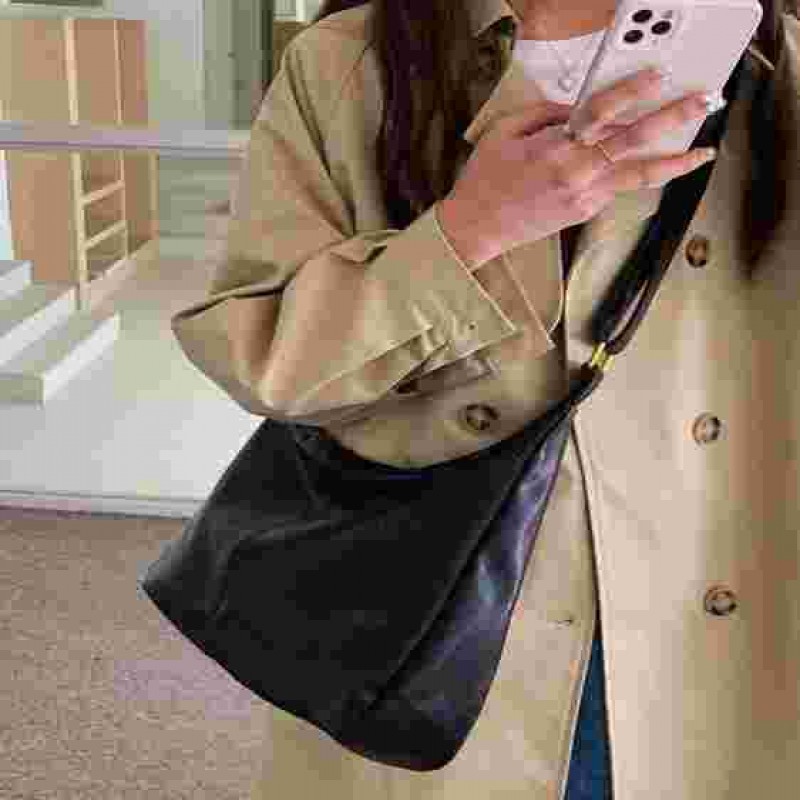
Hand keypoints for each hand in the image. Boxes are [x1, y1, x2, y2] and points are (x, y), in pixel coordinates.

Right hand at [438, 68, 717, 266]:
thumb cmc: (485, 180)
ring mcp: (585, 197)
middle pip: (635, 141)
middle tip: (703, 102)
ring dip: (675, 162)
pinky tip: (652, 165)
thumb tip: (577, 108)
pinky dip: (635, 174)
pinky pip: (616, 187)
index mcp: (555, 148)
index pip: (602, 112)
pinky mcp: (585, 212)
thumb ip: (544, 113)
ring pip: (639, 176)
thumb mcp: (504, 131)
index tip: (657, 76)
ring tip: (702, 152)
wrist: (478, 228)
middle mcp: (576, 173)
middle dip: (673, 118)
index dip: (632, 91)